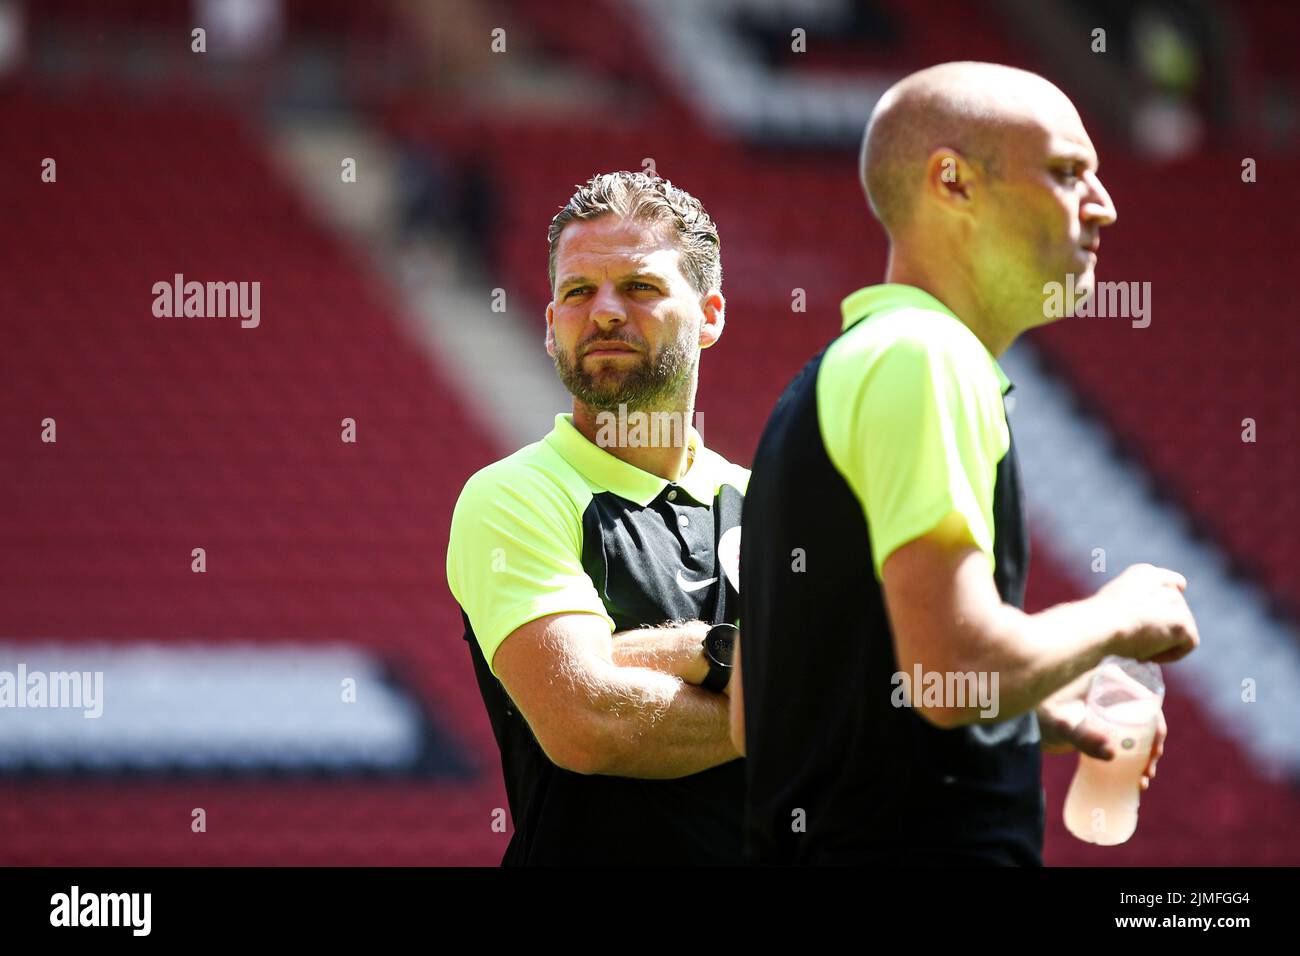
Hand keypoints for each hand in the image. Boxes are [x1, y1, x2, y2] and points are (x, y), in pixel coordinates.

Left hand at [1038, 668, 1167, 791]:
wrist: (1024, 723)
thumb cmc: (1039, 713)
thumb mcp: (1061, 723)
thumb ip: (1082, 736)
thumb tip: (1112, 754)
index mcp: (1109, 678)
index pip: (1146, 700)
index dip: (1157, 727)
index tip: (1154, 752)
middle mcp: (1112, 689)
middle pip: (1147, 718)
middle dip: (1154, 746)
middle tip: (1148, 771)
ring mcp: (1109, 707)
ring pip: (1139, 731)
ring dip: (1147, 755)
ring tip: (1142, 779)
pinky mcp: (1102, 724)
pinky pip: (1125, 739)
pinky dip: (1133, 758)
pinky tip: (1136, 780)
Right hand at [1098, 564, 1199, 662]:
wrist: (1101, 623)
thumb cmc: (1097, 619)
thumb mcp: (1111, 603)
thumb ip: (1133, 604)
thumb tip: (1144, 622)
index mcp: (1145, 572)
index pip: (1171, 584)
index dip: (1161, 607)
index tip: (1143, 625)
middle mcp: (1164, 582)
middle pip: (1176, 611)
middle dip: (1160, 628)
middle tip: (1136, 642)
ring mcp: (1176, 601)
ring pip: (1182, 628)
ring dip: (1164, 642)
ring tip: (1139, 650)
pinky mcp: (1182, 622)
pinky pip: (1189, 642)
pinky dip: (1171, 654)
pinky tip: (1149, 656)